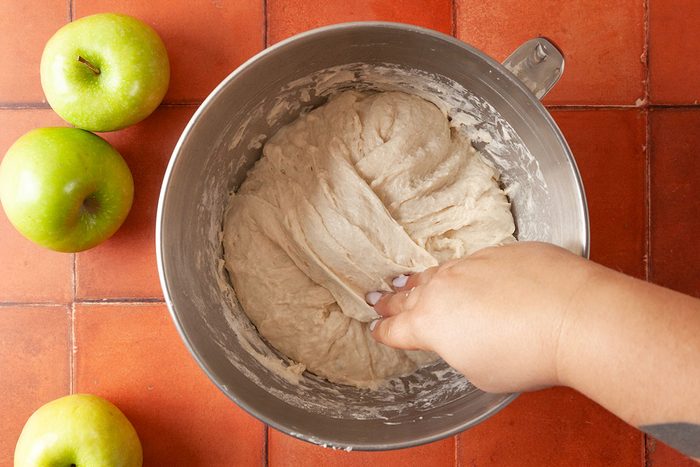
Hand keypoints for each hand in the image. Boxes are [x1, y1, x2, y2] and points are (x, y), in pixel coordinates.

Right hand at [368, 242, 597, 392]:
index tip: (377, 330)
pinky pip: (472, 263)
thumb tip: (466, 337)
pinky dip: (464, 273)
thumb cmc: (526, 355)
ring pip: (437, 274)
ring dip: (420, 281)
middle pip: (408, 296)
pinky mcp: (499, 252)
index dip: (384, 332)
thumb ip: (461, 352)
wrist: (573, 314)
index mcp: (430, 325)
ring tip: (406, 280)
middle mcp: (443, 290)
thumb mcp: (481, 372)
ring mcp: (471, 266)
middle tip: (377, 300)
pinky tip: (468, 277)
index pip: (397, 329)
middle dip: (391, 301)